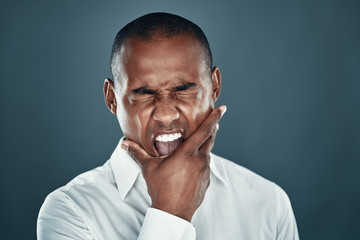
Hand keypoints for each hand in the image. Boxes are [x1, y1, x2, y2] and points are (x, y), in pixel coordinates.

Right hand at [121, 105, 226, 221]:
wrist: (173, 212)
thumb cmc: (161, 189)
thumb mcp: (148, 168)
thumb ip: (137, 153)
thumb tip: (125, 144)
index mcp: (187, 153)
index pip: (204, 130)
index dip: (214, 117)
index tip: (222, 108)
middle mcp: (199, 160)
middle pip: (210, 139)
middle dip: (213, 127)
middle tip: (214, 120)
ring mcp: (205, 170)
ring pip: (207, 153)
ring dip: (203, 146)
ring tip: (194, 146)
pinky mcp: (206, 180)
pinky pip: (205, 166)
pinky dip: (200, 161)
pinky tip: (190, 166)